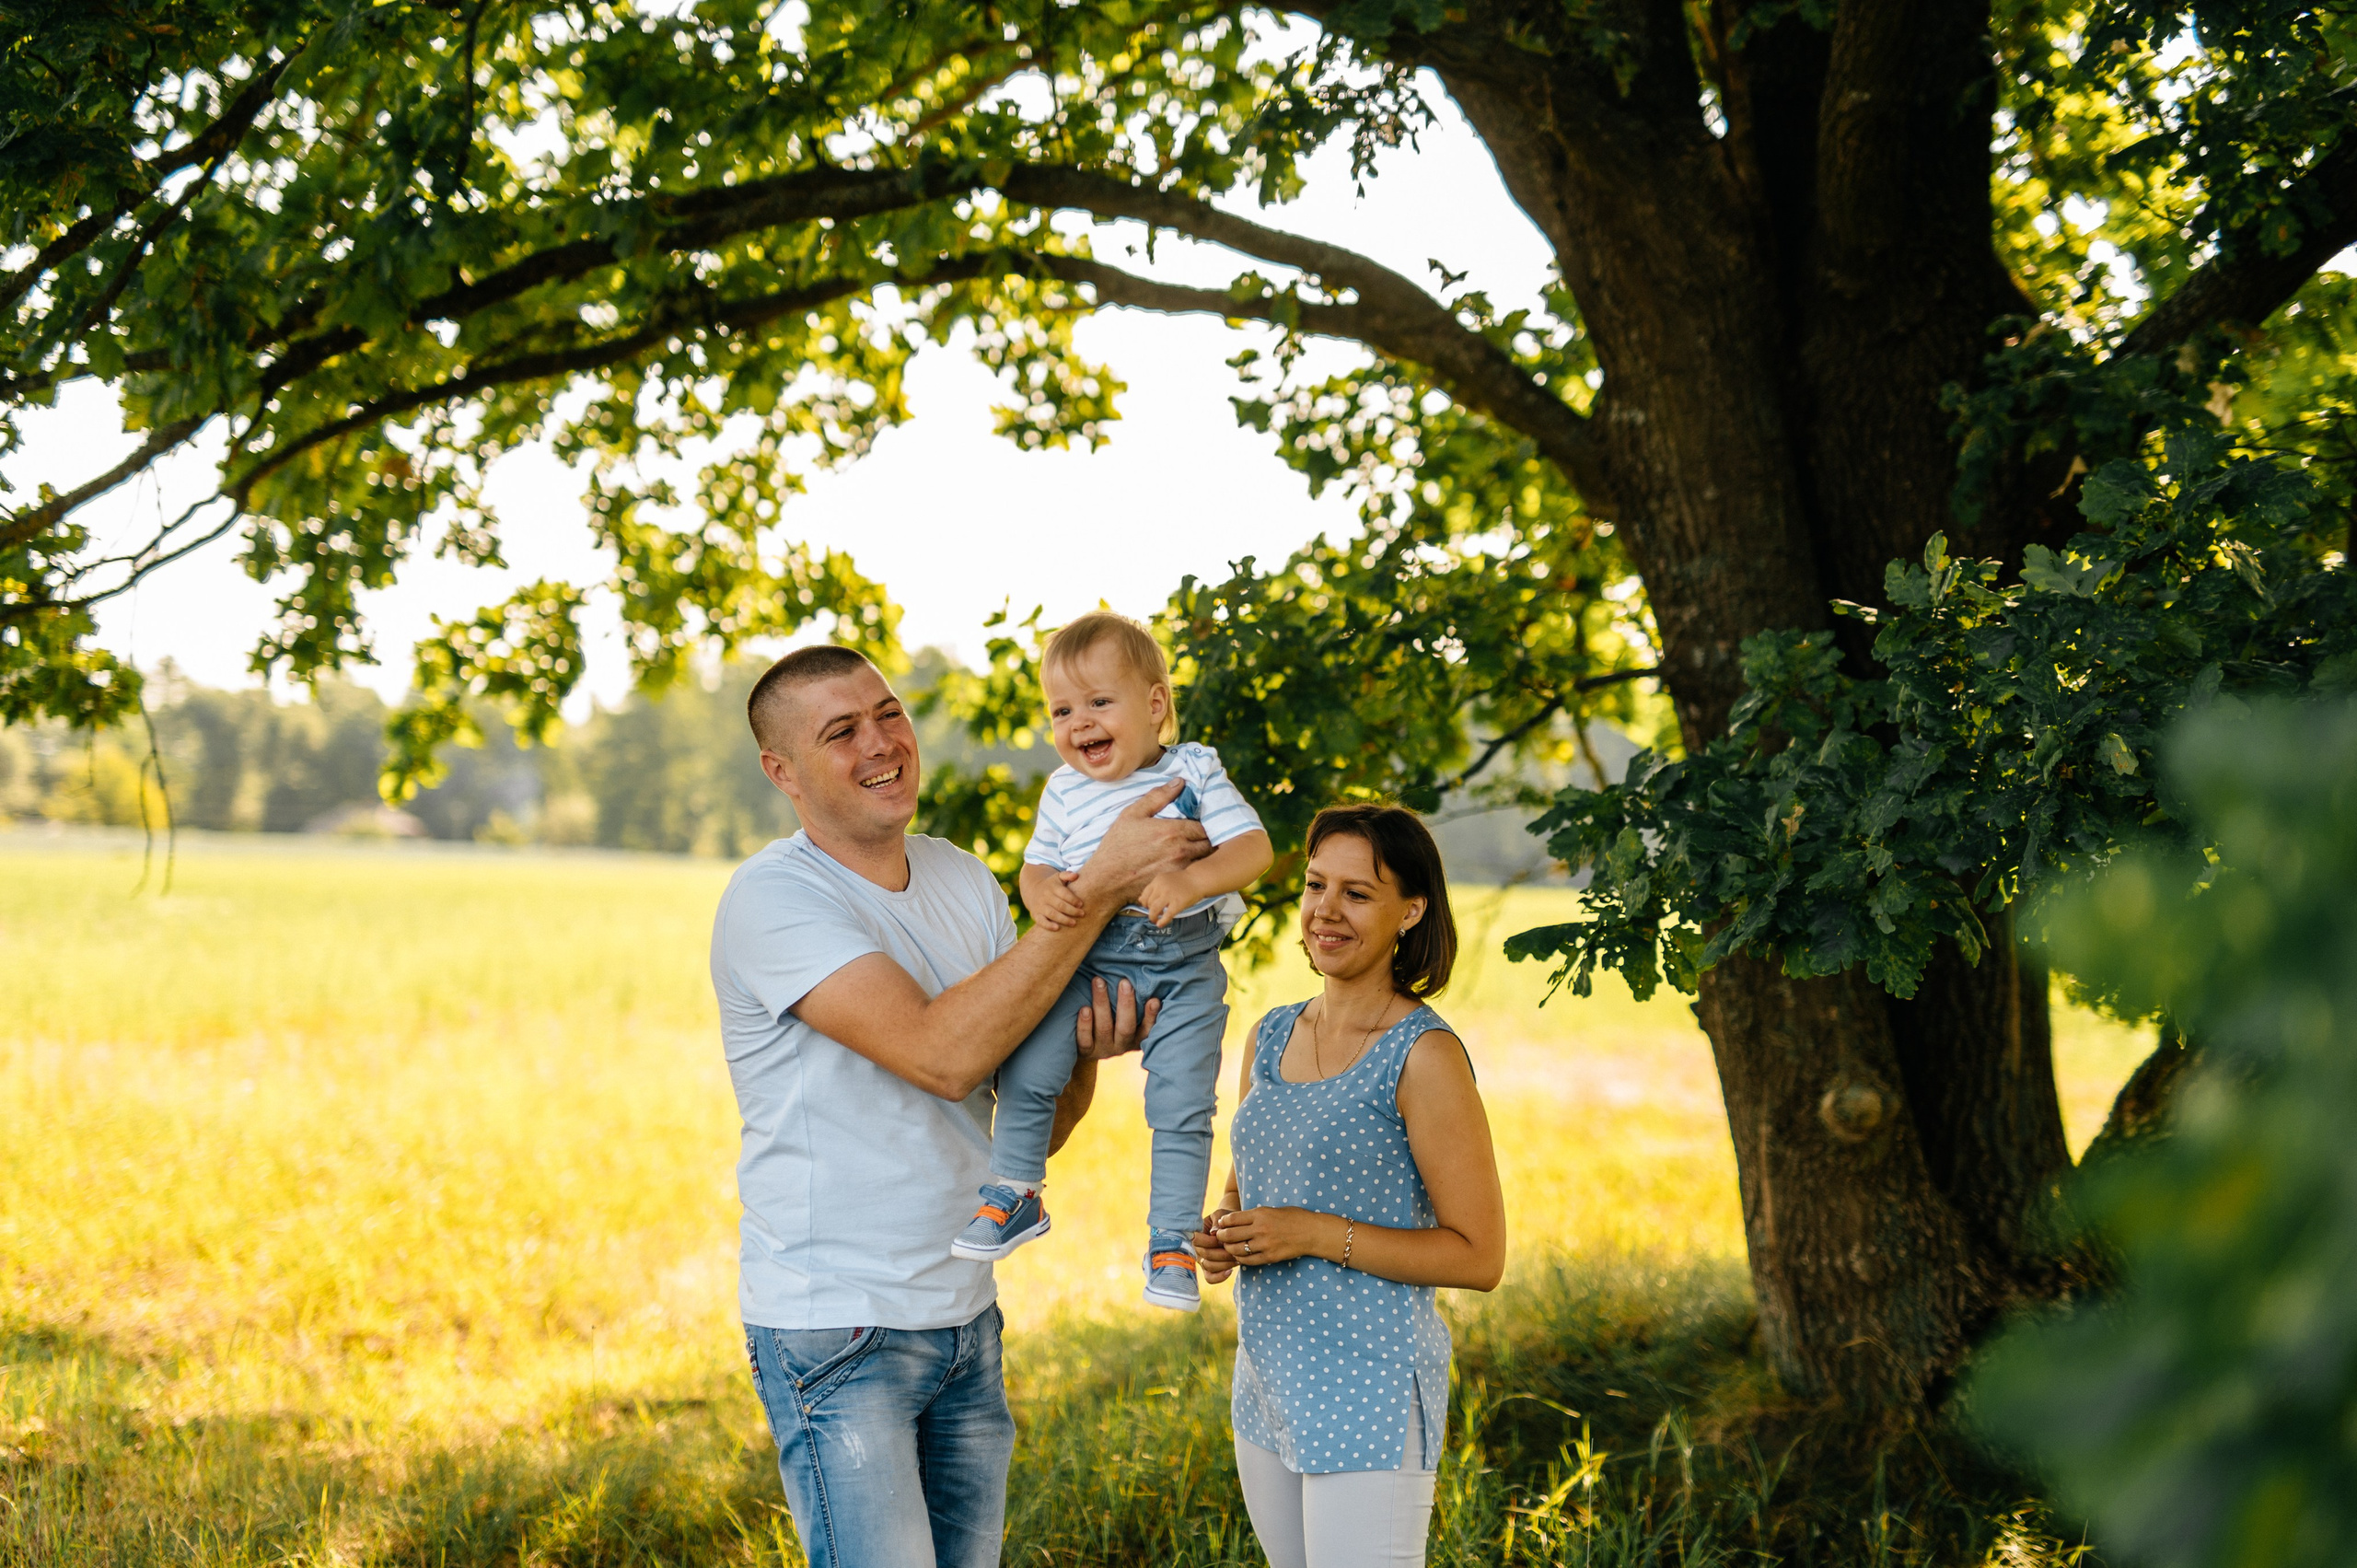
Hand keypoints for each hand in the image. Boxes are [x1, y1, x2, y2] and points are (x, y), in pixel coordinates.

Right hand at [1024, 870, 1086, 931]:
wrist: (1032, 890)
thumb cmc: (1051, 885)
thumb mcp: (1058, 877)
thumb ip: (1067, 875)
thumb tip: (1076, 875)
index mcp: (1053, 887)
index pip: (1064, 894)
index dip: (1073, 900)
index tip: (1081, 904)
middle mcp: (1046, 897)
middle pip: (1060, 905)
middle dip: (1072, 910)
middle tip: (1082, 914)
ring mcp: (1040, 906)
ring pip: (1052, 914)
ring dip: (1063, 919)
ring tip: (1074, 923)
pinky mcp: (1035, 915)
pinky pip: (1041, 921)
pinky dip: (1048, 925)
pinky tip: (1057, 928)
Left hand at [1074, 975, 1159, 1060]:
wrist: (1087, 1047)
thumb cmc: (1112, 1022)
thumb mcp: (1126, 1018)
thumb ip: (1136, 1003)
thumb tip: (1144, 978)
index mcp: (1136, 1038)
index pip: (1148, 1029)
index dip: (1152, 1016)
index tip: (1154, 1000)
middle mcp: (1121, 1045)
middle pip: (1126, 1027)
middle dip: (1126, 1004)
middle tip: (1125, 982)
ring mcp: (1103, 1049)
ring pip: (1104, 1028)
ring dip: (1102, 1004)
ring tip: (1099, 982)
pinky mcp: (1086, 1051)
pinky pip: (1085, 1041)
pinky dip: (1085, 1025)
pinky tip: (1084, 1008)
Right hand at [1081, 782, 1209, 905]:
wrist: (1107, 880)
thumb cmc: (1118, 845)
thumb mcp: (1132, 814)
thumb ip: (1157, 797)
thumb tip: (1179, 782)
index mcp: (1173, 831)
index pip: (1203, 826)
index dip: (1201, 824)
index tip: (1194, 823)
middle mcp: (1181, 850)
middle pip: (1208, 843)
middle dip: (1204, 839)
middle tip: (1195, 836)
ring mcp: (1180, 869)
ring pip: (1203, 859)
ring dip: (1201, 854)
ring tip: (1189, 849)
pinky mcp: (1176, 883)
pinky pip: (1193, 873)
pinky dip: (1193, 868)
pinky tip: (1180, 864)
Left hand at [1135, 872, 1193, 927]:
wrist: (1198, 879)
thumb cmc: (1182, 881)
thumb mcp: (1165, 880)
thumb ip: (1153, 889)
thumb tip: (1139, 899)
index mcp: (1157, 881)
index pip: (1144, 895)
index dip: (1144, 903)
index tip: (1148, 907)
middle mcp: (1161, 887)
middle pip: (1149, 903)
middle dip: (1150, 910)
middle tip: (1155, 914)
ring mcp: (1169, 895)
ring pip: (1154, 909)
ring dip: (1153, 917)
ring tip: (1155, 920)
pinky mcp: (1178, 903)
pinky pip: (1167, 915)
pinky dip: (1162, 921)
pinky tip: (1160, 924)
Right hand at [1193, 1209, 1238, 1284]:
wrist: (1231, 1226)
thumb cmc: (1225, 1219)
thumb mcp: (1221, 1214)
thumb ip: (1218, 1221)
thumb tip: (1215, 1232)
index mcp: (1196, 1234)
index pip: (1197, 1241)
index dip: (1211, 1241)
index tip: (1223, 1237)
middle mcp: (1196, 1249)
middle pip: (1206, 1255)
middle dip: (1223, 1253)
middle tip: (1236, 1250)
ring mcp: (1202, 1260)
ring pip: (1210, 1267)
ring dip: (1225, 1263)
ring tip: (1237, 1258)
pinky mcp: (1209, 1270)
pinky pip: (1210, 1278)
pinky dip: (1220, 1277)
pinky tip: (1231, 1270)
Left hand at [1211, 1206, 1344, 1266]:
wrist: (1312, 1232)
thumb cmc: (1293, 1217)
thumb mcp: (1271, 1210)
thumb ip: (1253, 1215)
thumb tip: (1233, 1220)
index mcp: (1260, 1214)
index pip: (1231, 1219)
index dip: (1222, 1222)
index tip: (1221, 1224)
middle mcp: (1260, 1229)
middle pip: (1230, 1235)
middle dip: (1221, 1236)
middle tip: (1220, 1237)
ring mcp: (1264, 1244)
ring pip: (1236, 1250)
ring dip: (1229, 1249)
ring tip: (1229, 1247)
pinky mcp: (1269, 1257)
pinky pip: (1248, 1260)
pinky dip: (1240, 1259)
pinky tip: (1240, 1256)